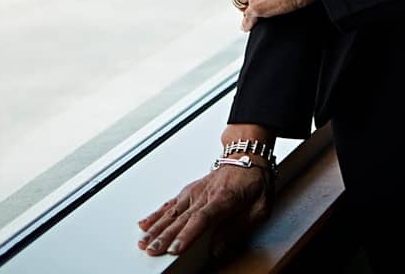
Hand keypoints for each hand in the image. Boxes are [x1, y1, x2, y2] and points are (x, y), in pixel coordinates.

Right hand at [137, 162, 272, 257]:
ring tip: (144, 242)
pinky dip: (157, 213)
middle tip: (152, 250)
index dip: (188, 234)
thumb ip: (239, 228)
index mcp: (224, 198)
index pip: (203, 218)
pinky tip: (145, 223)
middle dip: (166, 235)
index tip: (175, 248)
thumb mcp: (260, 207)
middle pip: (183, 218)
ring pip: (173, 211)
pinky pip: (171, 203)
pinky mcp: (190, 190)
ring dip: (157, 227)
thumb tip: (219, 248)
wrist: (248, 154)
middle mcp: (206, 194)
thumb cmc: (255, 181)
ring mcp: (196, 191)